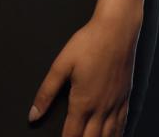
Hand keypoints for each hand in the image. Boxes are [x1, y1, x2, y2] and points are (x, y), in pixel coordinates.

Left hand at [28, 13, 140, 135]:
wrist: (117, 31)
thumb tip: (33, 115)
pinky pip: (122, 126)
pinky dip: (116, 136)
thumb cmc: (88, 44)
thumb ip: (46, 92)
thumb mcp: (61, 65)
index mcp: (82, 103)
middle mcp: (101, 109)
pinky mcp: (125, 99)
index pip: (72, 135)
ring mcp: (116, 105)